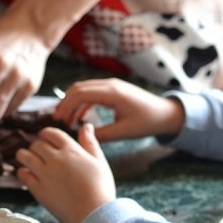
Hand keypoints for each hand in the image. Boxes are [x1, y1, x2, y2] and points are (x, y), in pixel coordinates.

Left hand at [16, 124, 114, 222]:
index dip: (46, 134)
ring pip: (24, 156)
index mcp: (71, 150)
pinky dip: (22, 172)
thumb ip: (90, 142)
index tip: (45, 138)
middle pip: (36, 144)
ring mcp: (45, 174)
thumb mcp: (99, 162)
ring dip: (24, 156)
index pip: (51, 133)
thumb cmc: (101, 188)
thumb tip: (86, 126)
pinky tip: (27, 174)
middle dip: (37, 147)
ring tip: (27, 159)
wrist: (94, 214)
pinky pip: (22, 175)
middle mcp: (56, 159)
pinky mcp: (38, 189)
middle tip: (38, 153)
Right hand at [52, 79, 184, 141]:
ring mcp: (112, 86)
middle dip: (65, 103)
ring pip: (84, 89)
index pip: (80, 93)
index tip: (57, 119)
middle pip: (78, 88)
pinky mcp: (114, 90)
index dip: (66, 105)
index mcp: (112, 93)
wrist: (166, 113)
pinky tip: (80, 117)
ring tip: (66, 119)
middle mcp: (110, 85)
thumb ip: (102, 135)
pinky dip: (82, 103)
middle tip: (57, 119)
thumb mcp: (123, 132)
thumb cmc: (147, 122)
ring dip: (73, 102)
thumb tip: (82, 137)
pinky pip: (92, 93)